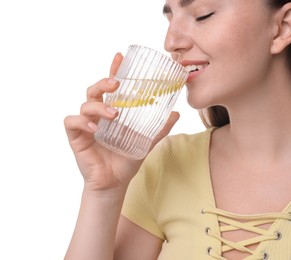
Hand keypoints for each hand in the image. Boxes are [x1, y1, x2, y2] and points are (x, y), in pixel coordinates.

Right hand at [64, 53, 178, 191]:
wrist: (115, 183)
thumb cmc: (127, 160)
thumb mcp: (146, 142)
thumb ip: (159, 128)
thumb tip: (176, 113)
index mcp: (112, 112)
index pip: (111, 88)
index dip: (114, 70)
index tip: (119, 56)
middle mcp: (98, 115)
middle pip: (95, 91)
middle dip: (103, 83)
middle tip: (115, 84)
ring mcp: (86, 125)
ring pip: (85, 104)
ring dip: (99, 107)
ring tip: (114, 114)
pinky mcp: (76, 137)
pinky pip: (72, 122)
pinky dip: (82, 122)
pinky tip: (94, 128)